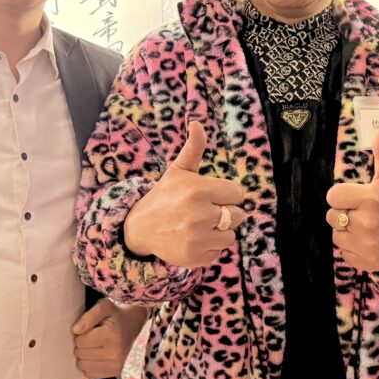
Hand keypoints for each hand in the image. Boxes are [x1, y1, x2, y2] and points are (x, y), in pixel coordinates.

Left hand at [72, 299, 147, 378]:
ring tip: (94, 347)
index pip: (80, 341)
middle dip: (82, 345)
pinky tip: (98, 356)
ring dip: (84, 356)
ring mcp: (116, 365)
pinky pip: (90, 374)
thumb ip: (89, 316)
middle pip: (80, 353)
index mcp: (112, 334)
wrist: (138, 324)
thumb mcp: (105, 306)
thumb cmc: (118, 315)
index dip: (81, 333)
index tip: (91, 329)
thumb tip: (75, 330)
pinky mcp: (116, 373)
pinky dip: (90, 366)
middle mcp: (115, 352)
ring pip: (83, 365)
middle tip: (93, 337)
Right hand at [122, 120, 245, 267]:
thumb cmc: (165, 196)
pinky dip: (210, 247)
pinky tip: (194, 239)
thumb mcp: (178, 171)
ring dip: (220, 231)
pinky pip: (220, 251)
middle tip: (205, 211)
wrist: (140, 228)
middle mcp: (200, 215)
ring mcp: (198, 238)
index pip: (237, 194)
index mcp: (199, 191)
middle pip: (238, 215)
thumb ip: (193, 148)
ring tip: (199, 225)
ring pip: (231, 235)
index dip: (226, 194)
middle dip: (225, 212)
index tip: (211, 196)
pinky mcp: (196, 257)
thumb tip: (196, 122)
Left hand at [325, 129, 378, 271]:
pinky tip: (367, 241)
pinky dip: (352, 248)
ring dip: (346, 231)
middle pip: (332, 216)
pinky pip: (344, 252)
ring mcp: (366, 244)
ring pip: (336, 235)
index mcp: (371, 199)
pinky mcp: (366, 261)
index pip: (333, 196)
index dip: (341, 196)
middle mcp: (367, 222)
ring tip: (364, 227)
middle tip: (361, 212)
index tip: (353, 197)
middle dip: (343, 213)